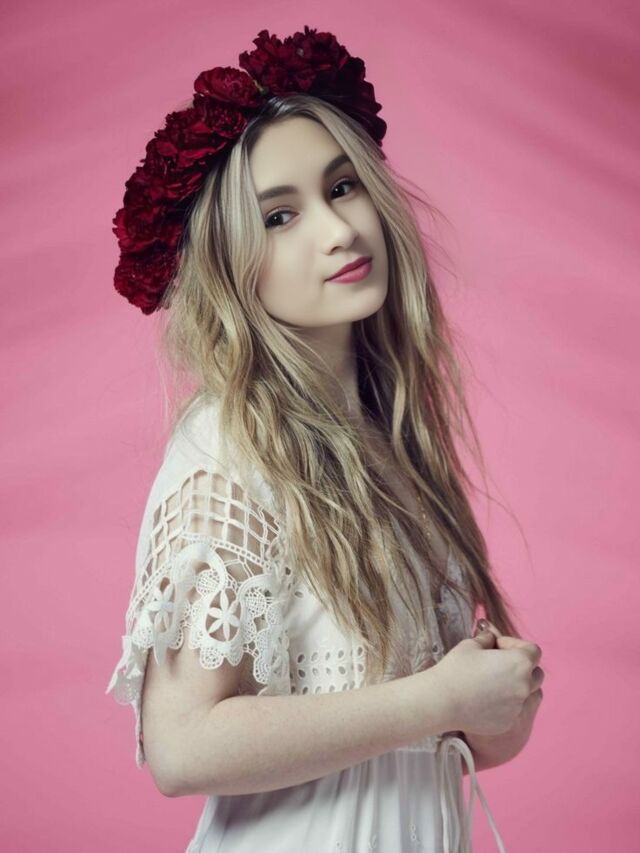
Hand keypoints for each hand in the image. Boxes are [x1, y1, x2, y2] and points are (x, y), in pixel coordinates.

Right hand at [463, 619, 544, 763]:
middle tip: (500, 664)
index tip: (498, 646)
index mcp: (519, 663)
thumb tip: (492, 638)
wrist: (442, 701)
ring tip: (494, 682)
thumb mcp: (471, 644)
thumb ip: (488, 639)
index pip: (533, 650)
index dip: (516, 645)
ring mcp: (518, 707)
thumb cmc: (456, 668)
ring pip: (527, 694)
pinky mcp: (509, 722)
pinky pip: (515, 709)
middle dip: (523, 667)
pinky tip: (486, 699)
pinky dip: (506, 703)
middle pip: (536, 674)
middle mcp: (524, 686)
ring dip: (517, 686)